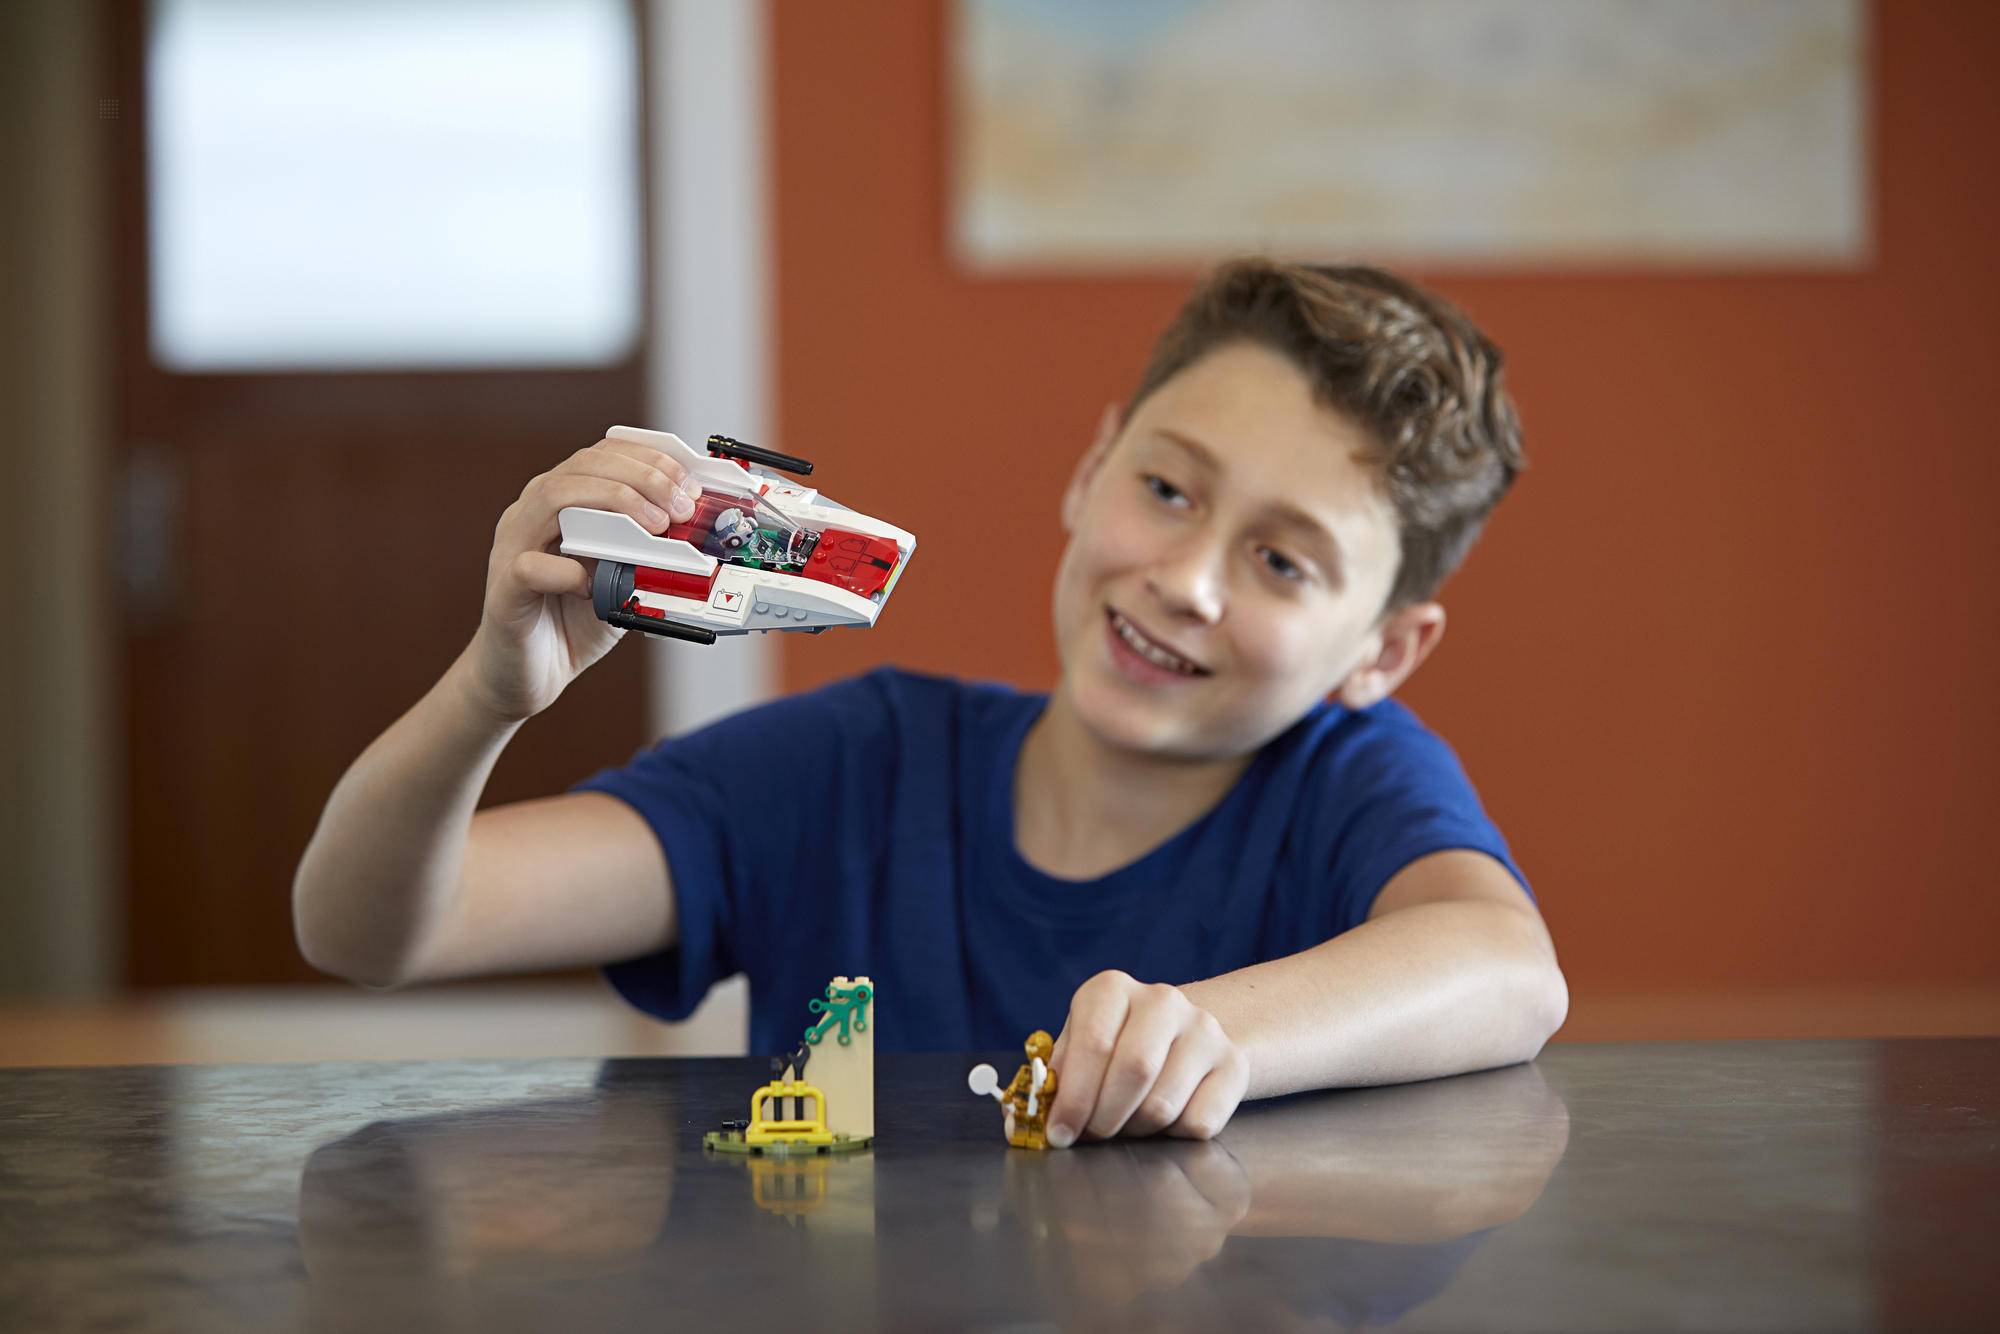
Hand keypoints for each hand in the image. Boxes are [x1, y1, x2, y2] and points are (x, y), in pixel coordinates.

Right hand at [463, 437, 701, 722]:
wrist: (527, 676)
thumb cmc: (572, 621)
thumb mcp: (623, 578)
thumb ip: (647, 552)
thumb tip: (693, 532)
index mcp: (561, 503)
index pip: (602, 455)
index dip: (650, 460)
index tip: (688, 482)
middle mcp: (532, 515)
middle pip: (582, 466)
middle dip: (642, 478)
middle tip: (680, 508)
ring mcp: (513, 547)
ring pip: (552, 498)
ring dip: (612, 504)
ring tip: (655, 527)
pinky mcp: (505, 590)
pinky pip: (532, 567)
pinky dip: (570, 571)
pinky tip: (595, 586)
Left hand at [1046, 971, 1248, 1146]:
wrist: (1179, 1040)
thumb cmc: (1112, 1051)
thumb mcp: (1076, 1052)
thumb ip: (1050, 1083)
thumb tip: (1017, 1123)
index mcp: (1111, 990)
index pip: (1093, 1042)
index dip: (1073, 1096)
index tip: (1060, 1134)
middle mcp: (1162, 1000)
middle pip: (1133, 1070)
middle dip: (1104, 1118)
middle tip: (1091, 1138)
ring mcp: (1204, 1030)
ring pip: (1164, 1103)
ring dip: (1135, 1130)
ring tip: (1125, 1125)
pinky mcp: (1233, 1064)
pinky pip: (1199, 1122)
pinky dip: (1173, 1137)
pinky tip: (1162, 1122)